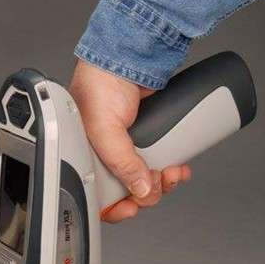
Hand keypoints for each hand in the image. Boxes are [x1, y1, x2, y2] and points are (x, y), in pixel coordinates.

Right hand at [69, 60, 190, 222]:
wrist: (128, 55)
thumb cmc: (100, 83)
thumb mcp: (103, 127)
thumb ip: (119, 160)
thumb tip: (139, 188)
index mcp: (87, 156)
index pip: (98, 193)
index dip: (114, 207)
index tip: (130, 208)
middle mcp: (106, 154)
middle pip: (126, 190)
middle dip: (145, 193)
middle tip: (154, 184)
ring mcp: (129, 147)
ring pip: (146, 179)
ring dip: (162, 182)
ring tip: (171, 173)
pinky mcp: (149, 138)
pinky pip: (161, 163)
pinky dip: (171, 169)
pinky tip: (177, 166)